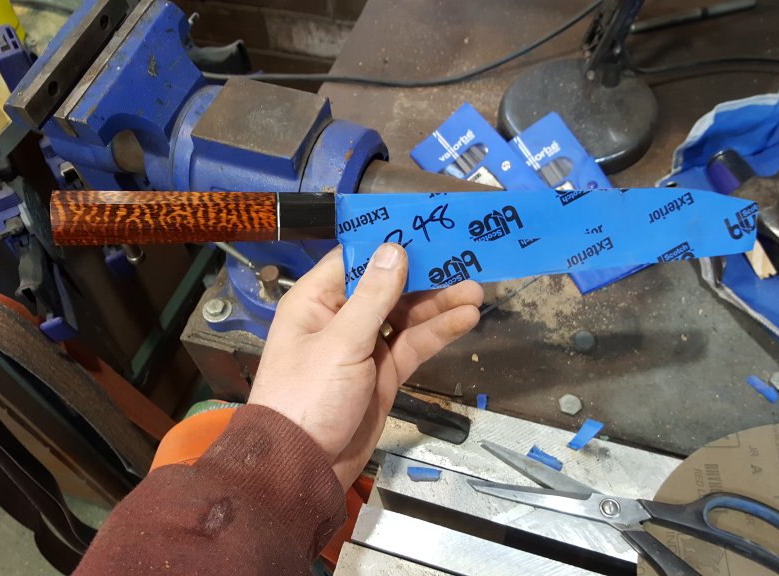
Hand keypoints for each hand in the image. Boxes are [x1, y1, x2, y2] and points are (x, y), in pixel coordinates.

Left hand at [247, 243, 481, 489]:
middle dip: (426, 276)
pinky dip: (438, 333)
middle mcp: (341, 318)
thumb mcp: (340, 343)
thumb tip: (393, 248)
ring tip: (477, 292)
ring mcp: (365, 346)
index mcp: (317, 301)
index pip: (356, 260)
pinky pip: (413, 344)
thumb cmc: (307, 397)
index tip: (427, 229)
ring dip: (439, 304)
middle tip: (465, 260)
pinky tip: (465, 320)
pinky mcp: (384, 373)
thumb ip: (372, 297)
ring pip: (406, 315)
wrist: (302, 466)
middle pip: (388, 286)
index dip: (391, 244)